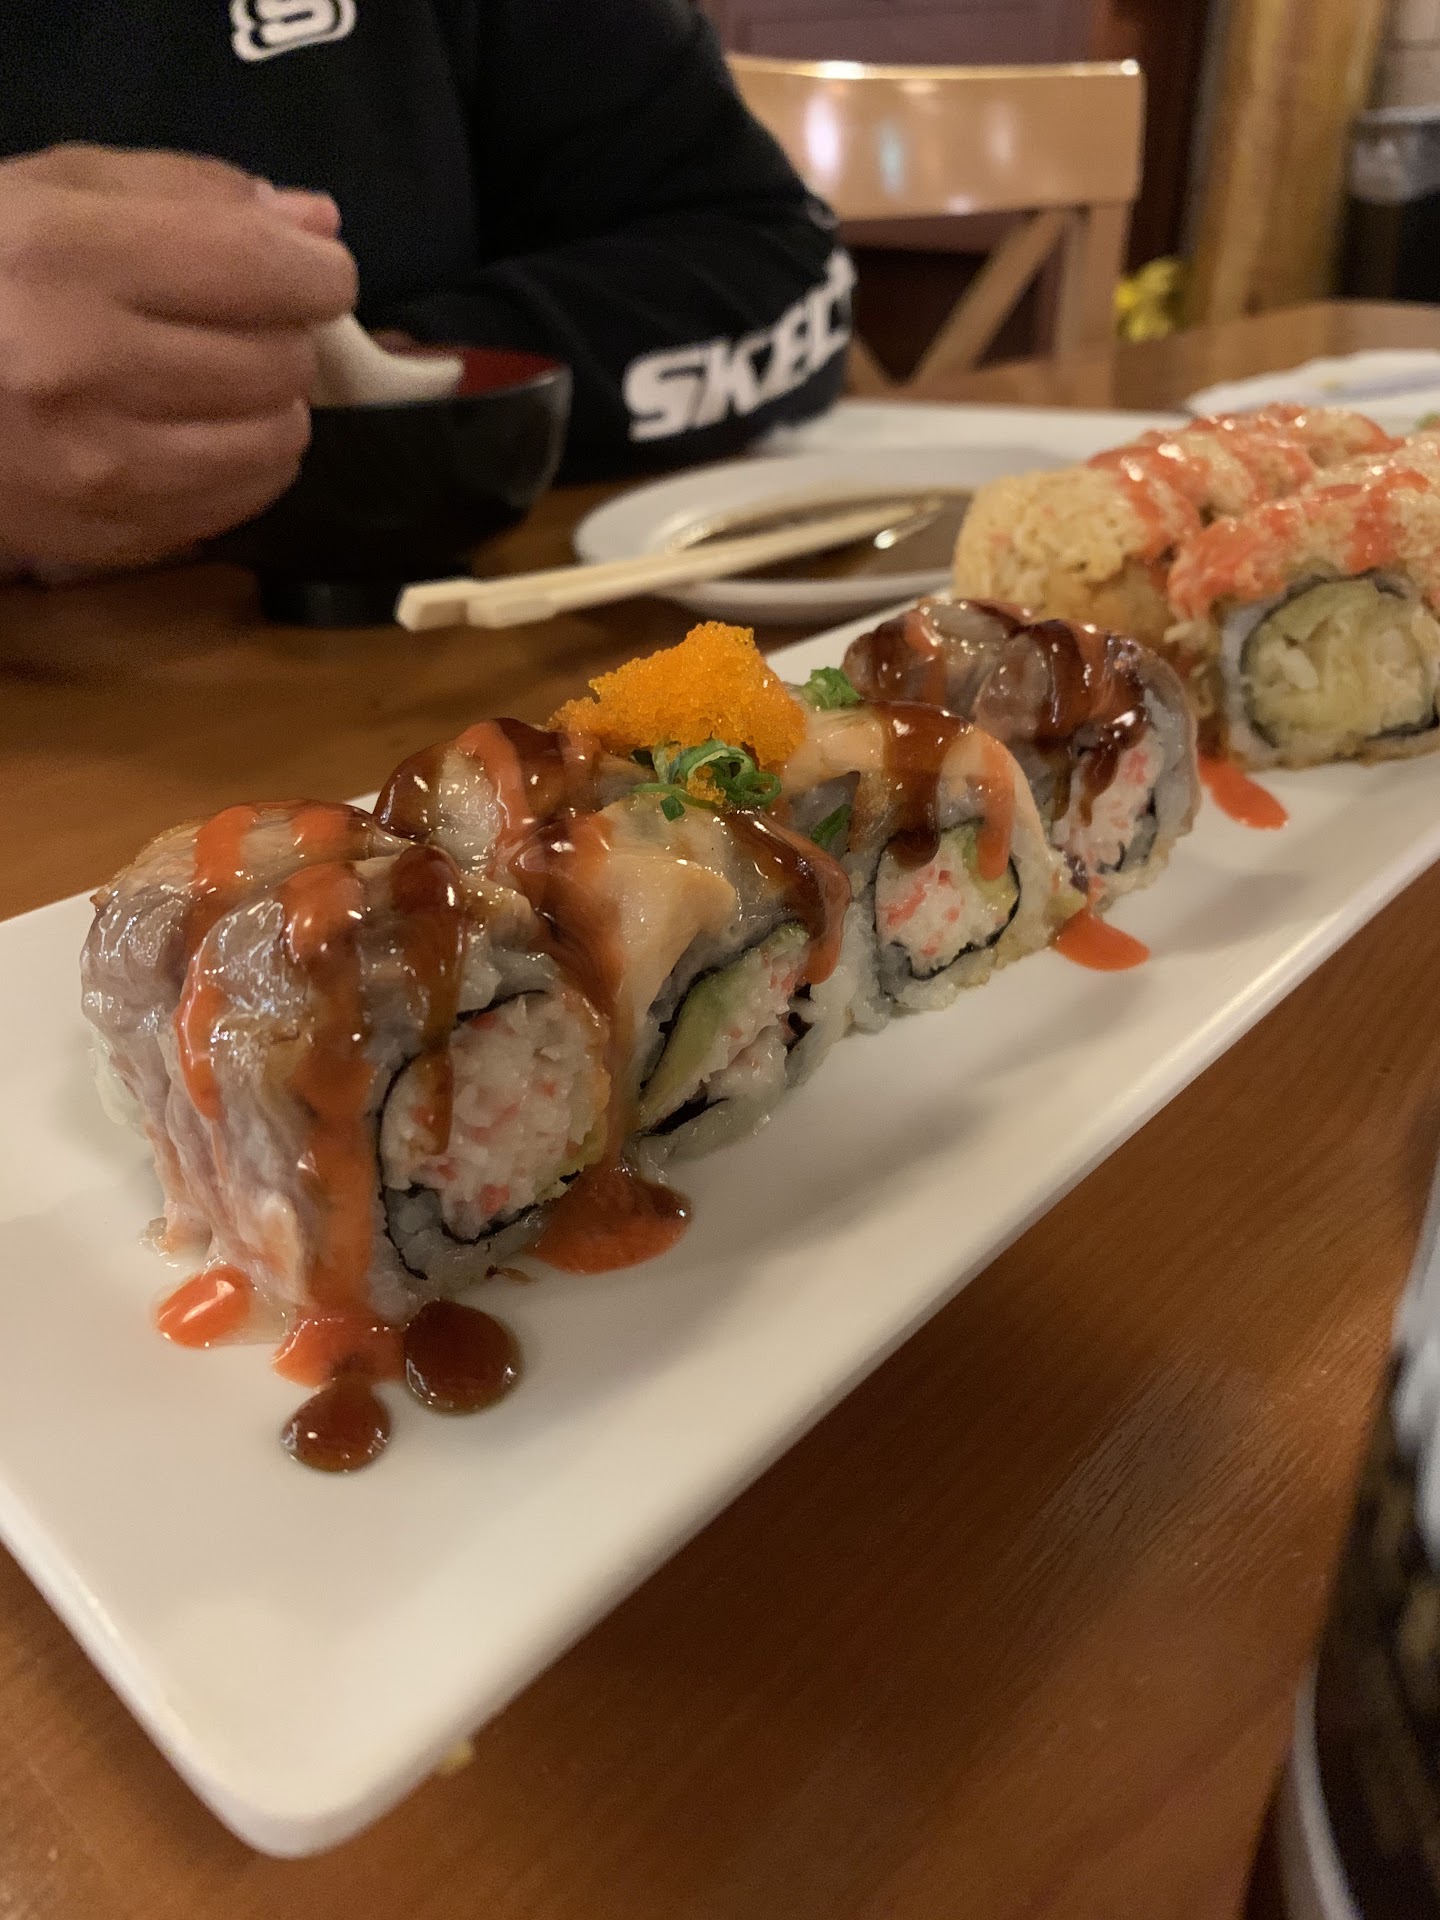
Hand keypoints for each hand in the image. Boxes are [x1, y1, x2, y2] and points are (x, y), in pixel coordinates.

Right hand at [0, 144, 357, 575]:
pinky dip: (243, 465)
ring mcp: (94, 464)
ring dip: (270, 407)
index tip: (310, 270)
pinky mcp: (105, 534)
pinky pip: (239, 502)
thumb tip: (315, 224)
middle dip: (283, 336)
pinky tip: (195, 432)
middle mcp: (81, 364)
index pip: (265, 269)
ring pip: (276, 441)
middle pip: (280, 361)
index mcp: (65, 253)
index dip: (317, 271)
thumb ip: (188, 193)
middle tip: (241, 323)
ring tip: (215, 380)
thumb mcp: (53, 191)